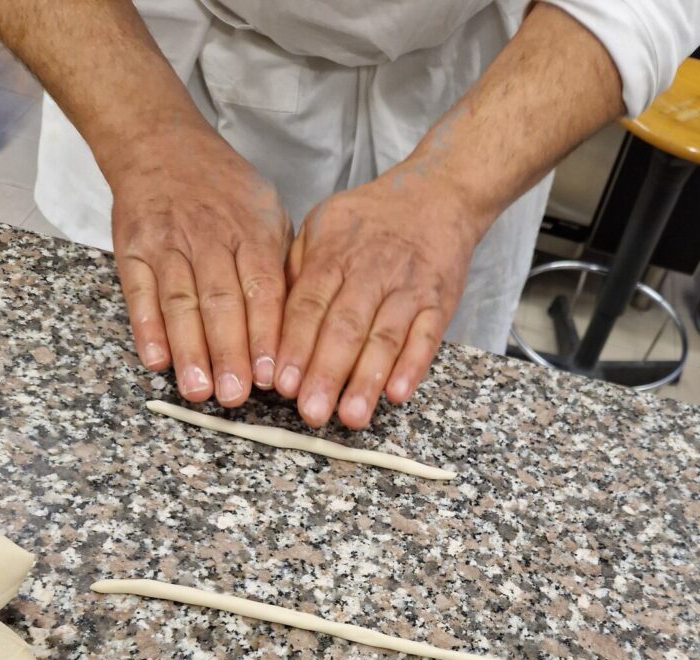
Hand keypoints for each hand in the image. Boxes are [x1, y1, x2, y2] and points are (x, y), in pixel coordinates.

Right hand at [110, 120, 292, 405]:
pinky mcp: (133, 250)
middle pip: (221, 302)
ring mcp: (168, 243)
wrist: (161, 144)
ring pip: (180, 302)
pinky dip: (146, 328)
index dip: (265, 335)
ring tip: (197, 390)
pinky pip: (139, 293)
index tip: (270, 375)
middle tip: (235, 396)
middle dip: (229, 353)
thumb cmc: (225, 192)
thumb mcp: (268, 215)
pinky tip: (157, 361)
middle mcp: (210, 237)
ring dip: (189, 350)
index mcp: (252, 231)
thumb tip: (299, 330)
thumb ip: (281, 269)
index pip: (263, 289)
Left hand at [274, 162, 476, 428]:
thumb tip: (268, 324)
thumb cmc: (369, 221)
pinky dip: (413, 366)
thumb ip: (295, 273)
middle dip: (326, 373)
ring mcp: (407, 289)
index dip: (295, 346)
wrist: (437, 195)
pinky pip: (426, 337)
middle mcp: (369, 273)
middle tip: (310, 412)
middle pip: (344, 328)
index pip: (308, 306)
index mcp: (332, 255)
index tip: (281, 384)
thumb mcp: (321, 227)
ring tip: (351, 416)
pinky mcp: (439, 302)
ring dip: (367, 380)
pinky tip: (397, 393)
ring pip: (384, 339)